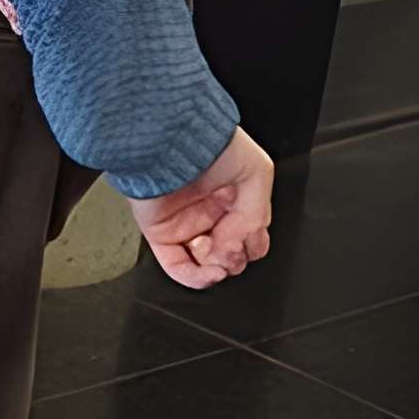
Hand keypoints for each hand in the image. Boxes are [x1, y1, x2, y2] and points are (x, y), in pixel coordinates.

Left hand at [129, 128, 274, 289]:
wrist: (170, 139)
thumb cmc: (211, 143)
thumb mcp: (256, 173)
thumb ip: (256, 214)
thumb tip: (240, 246)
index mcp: (234, 197)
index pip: (252, 237)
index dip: (254, 243)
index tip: (250, 233)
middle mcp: (210, 212)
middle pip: (232, 255)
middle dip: (237, 256)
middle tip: (233, 240)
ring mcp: (186, 224)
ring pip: (208, 265)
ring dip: (220, 267)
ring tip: (220, 251)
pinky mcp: (161, 233)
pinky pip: (178, 268)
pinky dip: (197, 279)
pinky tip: (211, 272)